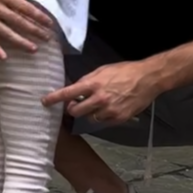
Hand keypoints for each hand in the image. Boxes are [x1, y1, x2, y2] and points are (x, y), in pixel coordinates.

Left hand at [42, 61, 156, 123]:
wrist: (147, 79)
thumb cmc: (125, 71)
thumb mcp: (103, 70)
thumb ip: (88, 80)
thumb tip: (75, 89)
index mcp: (93, 84)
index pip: (68, 93)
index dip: (54, 98)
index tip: (44, 102)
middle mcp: (99, 99)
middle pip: (75, 111)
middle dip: (74, 109)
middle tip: (77, 104)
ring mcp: (108, 110)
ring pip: (90, 118)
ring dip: (91, 112)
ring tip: (101, 103)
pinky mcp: (118, 119)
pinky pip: (103, 122)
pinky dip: (103, 116)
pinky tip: (111, 107)